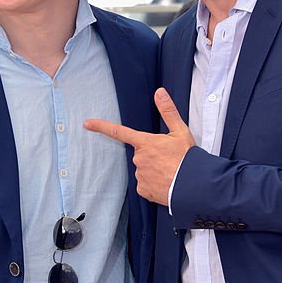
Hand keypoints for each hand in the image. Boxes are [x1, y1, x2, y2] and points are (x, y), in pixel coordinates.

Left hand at [85, 88, 194, 204]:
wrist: (194, 185)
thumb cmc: (188, 159)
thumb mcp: (181, 131)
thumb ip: (168, 111)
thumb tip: (159, 92)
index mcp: (145, 142)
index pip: (119, 132)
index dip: (101, 126)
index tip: (87, 123)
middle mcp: (139, 159)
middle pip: (141, 154)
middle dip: (152, 156)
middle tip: (169, 160)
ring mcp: (140, 175)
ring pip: (144, 170)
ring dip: (154, 170)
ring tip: (171, 172)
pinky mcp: (143, 190)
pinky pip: (145, 185)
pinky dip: (154, 184)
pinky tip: (166, 183)